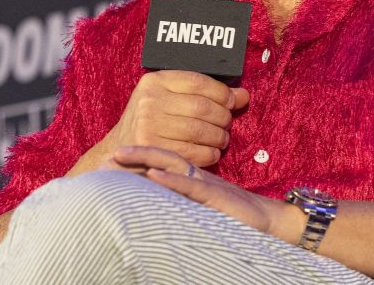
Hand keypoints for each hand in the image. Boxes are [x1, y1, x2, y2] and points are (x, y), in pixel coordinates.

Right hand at [68, 71, 249, 175]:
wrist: (118, 153)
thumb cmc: (152, 122)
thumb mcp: (171, 99)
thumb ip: (206, 94)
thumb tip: (244, 95)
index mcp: (154, 82)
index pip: (199, 82)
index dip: (222, 93)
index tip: (232, 101)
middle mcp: (149, 101)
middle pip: (203, 107)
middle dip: (223, 117)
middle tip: (227, 124)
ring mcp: (148, 126)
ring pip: (201, 130)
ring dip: (219, 137)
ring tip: (221, 139)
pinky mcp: (152, 150)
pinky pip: (194, 152)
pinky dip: (210, 154)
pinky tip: (211, 152)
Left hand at [113, 145, 302, 243]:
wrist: (266, 220)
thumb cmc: (236, 214)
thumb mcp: (205, 205)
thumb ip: (187, 197)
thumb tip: (161, 194)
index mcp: (193, 176)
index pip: (162, 160)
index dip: (138, 157)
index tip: (111, 158)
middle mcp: (196, 175)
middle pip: (162, 156)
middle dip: (133, 154)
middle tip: (107, 154)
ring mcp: (205, 183)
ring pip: (172, 163)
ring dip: (144, 158)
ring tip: (120, 155)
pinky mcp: (214, 196)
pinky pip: (190, 185)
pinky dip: (171, 179)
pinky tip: (153, 175)